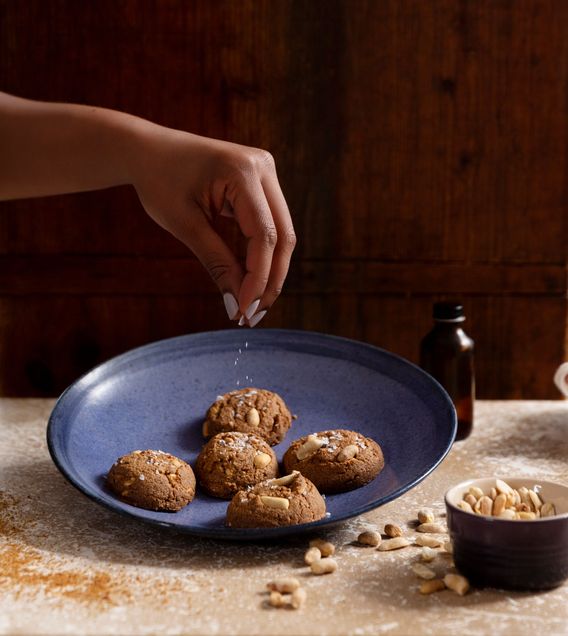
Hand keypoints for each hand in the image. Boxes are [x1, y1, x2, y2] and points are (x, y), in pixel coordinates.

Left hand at [132, 126, 295, 325]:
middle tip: (253, 315)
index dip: (258, 277)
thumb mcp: (184, 224)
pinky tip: (250, 281)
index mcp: (242, 170)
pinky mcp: (262, 182)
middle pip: (282, 235)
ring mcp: (266, 172)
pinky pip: (270, 224)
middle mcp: (263, 166)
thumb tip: (236, 305)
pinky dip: (262, 254)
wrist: (147, 150)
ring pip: (281, 232)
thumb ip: (216, 262)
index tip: (243, 310)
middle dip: (270, 279)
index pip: (264, 234)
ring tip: (251, 304)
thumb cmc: (159, 181)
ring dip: (270, 271)